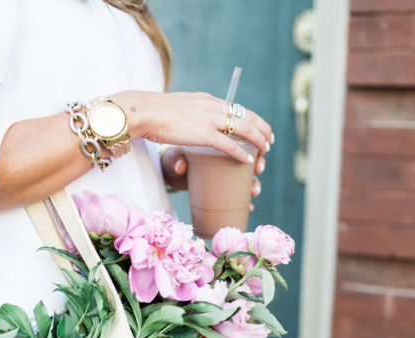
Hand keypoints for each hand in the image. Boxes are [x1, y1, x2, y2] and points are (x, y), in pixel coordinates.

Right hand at [111, 90, 272, 164]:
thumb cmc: (157, 112)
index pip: (238, 108)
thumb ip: (193, 113)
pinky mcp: (204, 134)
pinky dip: (241, 153)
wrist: (145, 111)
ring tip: (265, 152)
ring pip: (245, 129)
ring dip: (258, 141)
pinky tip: (247, 161)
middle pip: (248, 117)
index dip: (253, 119)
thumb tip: (196, 122)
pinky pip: (229, 145)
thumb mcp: (181, 107)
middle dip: (262, 130)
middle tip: (270, 142)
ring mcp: (210, 120)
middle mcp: (214, 107)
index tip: (260, 128)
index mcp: (209, 101)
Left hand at [160, 146, 266, 210]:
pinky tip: (249, 207)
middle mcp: (226, 156)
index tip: (256, 153)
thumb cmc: (174, 158)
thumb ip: (175, 160)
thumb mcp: (173, 157)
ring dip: (256, 182)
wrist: (169, 170)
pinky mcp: (221, 185)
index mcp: (219, 141)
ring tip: (254, 191)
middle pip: (250, 157)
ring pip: (247, 175)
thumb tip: (181, 166)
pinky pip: (237, 192)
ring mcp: (225, 171)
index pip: (243, 141)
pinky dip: (245, 200)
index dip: (255, 145)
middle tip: (258, 169)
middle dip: (260, 163)